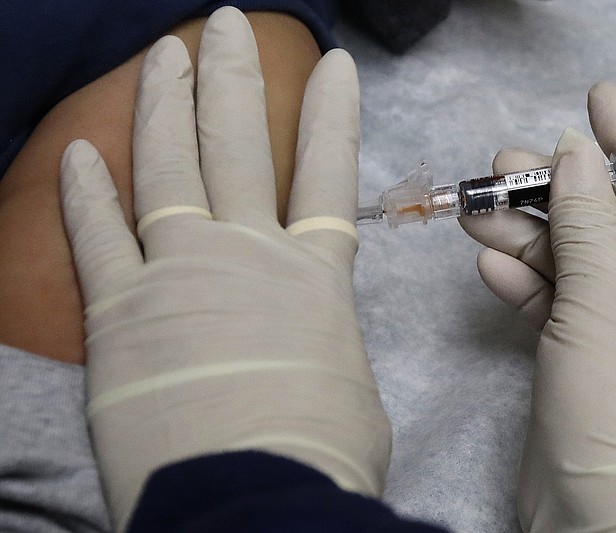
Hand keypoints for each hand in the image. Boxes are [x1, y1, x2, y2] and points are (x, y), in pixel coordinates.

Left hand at [60, 8, 389, 527]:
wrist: (253, 495)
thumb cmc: (318, 451)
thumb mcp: (347, 390)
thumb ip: (322, 349)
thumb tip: (308, 349)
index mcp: (313, 277)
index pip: (328, 173)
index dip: (332, 115)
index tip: (334, 66)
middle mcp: (248, 255)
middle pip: (239, 146)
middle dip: (233, 77)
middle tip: (225, 24)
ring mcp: (180, 272)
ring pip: (169, 167)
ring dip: (165, 103)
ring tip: (164, 52)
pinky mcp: (120, 310)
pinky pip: (99, 234)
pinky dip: (86, 190)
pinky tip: (79, 149)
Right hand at [463, 82, 615, 529]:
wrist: (597, 504)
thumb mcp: (603, 293)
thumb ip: (583, 220)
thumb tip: (572, 154)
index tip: (597, 94)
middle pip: (602, 227)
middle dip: (551, 193)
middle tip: (502, 161)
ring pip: (568, 264)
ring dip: (524, 238)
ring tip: (478, 207)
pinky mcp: (579, 355)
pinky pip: (553, 304)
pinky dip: (523, 284)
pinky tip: (490, 264)